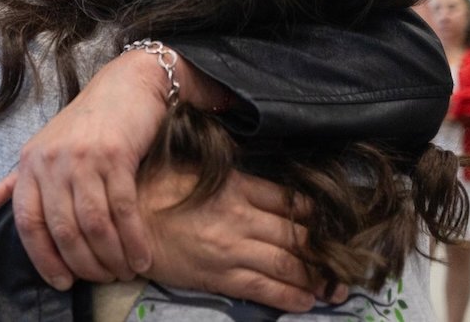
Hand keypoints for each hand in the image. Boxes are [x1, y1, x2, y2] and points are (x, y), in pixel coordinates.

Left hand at [0, 50, 170, 289]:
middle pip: (63, 229)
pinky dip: (134, 238)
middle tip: (102, 280)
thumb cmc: (83, 125)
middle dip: (84, 264)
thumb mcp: (41, 151)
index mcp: (29, 164)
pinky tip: (142, 256)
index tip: (61, 282)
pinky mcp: (116, 155)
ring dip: (111, 256)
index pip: (27, 222)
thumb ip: (10, 185)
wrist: (126, 86)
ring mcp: (84, 157)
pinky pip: (123, 208)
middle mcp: (52, 161)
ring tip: (124, 272)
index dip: (43, 258)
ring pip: (94, 223)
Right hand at [139, 167, 333, 311]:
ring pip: (288, 264)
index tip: (330, 224)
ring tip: (335, 288)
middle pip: (296, 235)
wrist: (123, 222)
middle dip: (325, 251)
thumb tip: (252, 181)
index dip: (315, 215)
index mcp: (236, 185)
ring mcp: (232, 248)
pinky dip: (290, 296)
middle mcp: (241, 217)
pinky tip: (306, 301)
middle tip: (346, 263)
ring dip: (316, 278)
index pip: (289, 200)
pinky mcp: (220, 275)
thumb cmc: (153, 190)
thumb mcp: (193, 169)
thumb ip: (226, 175)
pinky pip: (265, 288)